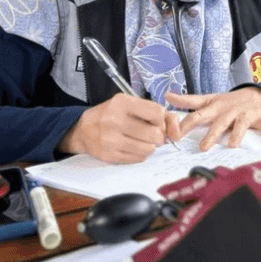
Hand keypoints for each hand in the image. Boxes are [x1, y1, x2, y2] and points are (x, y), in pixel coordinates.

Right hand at [59, 94, 180, 163]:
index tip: (158, 122)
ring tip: (143, 141)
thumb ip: (158, 113)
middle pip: (155, 134)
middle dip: (159, 136)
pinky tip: (134, 146)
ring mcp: (110, 139)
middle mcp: (115, 120)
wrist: (83, 129)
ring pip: (149, 149)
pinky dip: (141, 154)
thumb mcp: (131, 105)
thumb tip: (177, 131)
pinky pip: (138, 158)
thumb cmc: (112, 114)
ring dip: (151, 146)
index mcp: (122, 103)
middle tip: (152, 134)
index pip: (157, 113)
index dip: (163, 120)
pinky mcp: (109, 155)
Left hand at [166, 87, 260, 150]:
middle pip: (216, 121)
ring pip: (239, 125)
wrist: (255, 94)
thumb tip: (166, 96)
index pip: (196, 112)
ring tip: (232, 145)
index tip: (174, 133)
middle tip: (203, 147)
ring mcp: (243, 113)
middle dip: (210, 134)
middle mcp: (227, 109)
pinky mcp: (258, 117)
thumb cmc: (228, 102)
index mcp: (213, 105)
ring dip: (236, 135)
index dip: (185, 122)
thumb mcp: (208, 99)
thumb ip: (188, 100)